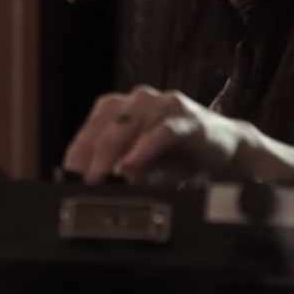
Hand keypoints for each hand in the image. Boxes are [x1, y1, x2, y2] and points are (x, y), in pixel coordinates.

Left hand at [62, 85, 262, 185]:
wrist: (225, 151)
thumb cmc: (177, 157)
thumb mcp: (141, 168)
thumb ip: (117, 174)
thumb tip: (90, 192)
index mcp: (118, 110)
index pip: (88, 132)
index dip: (77, 158)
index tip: (68, 182)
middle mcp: (137, 101)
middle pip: (105, 128)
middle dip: (93, 159)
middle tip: (87, 186)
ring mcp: (163, 105)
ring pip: (130, 125)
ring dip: (116, 155)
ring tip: (107, 179)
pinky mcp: (188, 118)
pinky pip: (163, 130)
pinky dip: (146, 148)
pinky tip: (133, 165)